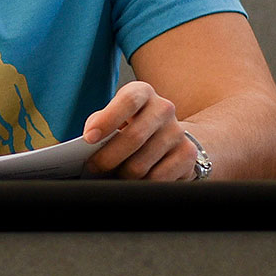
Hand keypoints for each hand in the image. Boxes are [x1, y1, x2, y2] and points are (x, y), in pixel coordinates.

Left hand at [82, 80, 198, 179]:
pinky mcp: (187, 155)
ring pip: (143, 163)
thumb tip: (90, 138)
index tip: (89, 138)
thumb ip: (100, 121)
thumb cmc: (131, 124)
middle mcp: (164, 109)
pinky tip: (134, 181)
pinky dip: (141, 184)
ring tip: (113, 175)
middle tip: (94, 167)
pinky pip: (158, 178)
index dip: (107, 120)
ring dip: (122, 174)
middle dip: (108, 157)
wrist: (168, 134)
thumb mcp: (114, 115)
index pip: (128, 101)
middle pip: (134, 137)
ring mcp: (178, 132)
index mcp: (142, 92)